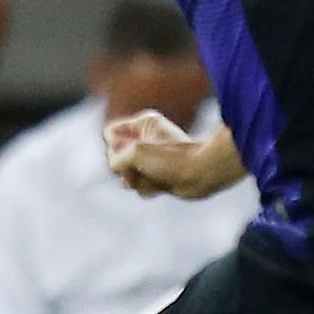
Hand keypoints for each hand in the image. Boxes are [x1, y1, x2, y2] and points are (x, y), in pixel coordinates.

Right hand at [102, 114, 244, 199]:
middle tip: (140, 172)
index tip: (130, 152)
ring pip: (126, 173)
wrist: (203, 176)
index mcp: (143, 123)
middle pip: (114, 156)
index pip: (110, 133)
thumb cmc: (172, 161)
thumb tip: (119, 171)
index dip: (114, 146)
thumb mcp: (135, 154)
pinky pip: (139, 185)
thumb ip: (115, 159)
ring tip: (154, 179)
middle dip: (124, 168)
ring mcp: (152, 157)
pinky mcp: (158, 174)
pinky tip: (161, 188)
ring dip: (136, 181)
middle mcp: (146, 138)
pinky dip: (147, 189)